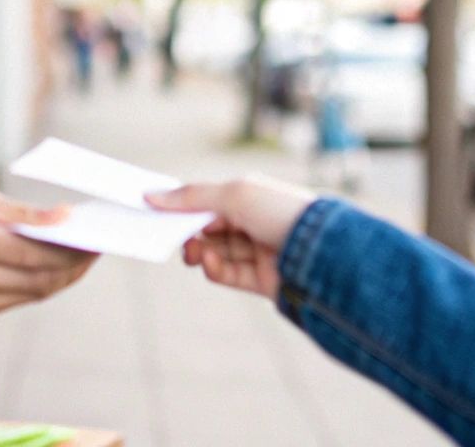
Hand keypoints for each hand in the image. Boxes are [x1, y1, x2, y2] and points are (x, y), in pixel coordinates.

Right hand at [0, 188, 96, 328]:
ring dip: (53, 281)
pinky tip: (40, 275)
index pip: (29, 252)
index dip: (68, 250)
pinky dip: (25, 290)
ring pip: (21, 297)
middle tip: (92, 252)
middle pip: (31, 280)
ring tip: (73, 263)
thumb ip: (20, 213)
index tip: (94, 240)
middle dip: (68, 268)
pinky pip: (0, 307)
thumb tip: (66, 220)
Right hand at [145, 177, 315, 299]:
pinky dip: (214, 269)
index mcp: (253, 196)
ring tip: (191, 251)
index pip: (211, 201)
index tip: (159, 211)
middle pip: (211, 229)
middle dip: (190, 232)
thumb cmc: (280, 212)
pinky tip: (206, 262)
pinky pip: (229, 275)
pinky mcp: (263, 280)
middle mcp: (257, 223)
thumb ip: (191, 197)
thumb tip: (151, 196)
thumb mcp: (233, 194)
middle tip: (172, 236)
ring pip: (217, 252)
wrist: (322, 251)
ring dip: (199, 252)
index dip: (186, 206)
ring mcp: (261, 252)